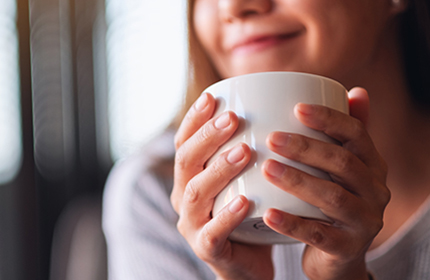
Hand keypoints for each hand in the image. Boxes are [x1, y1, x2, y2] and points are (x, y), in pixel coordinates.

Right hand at [171, 93, 273, 279]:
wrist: (248, 260)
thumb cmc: (250, 211)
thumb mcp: (245, 177)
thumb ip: (253, 149)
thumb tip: (281, 108)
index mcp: (190, 176)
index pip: (184, 141)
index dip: (195, 119)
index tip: (212, 96)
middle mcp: (184, 197)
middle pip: (186, 161)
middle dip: (207, 137)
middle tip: (233, 118)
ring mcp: (192, 224)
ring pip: (197, 193)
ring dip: (219, 170)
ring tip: (244, 152)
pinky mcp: (207, 249)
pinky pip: (212, 233)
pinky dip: (227, 216)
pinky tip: (245, 201)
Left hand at [261, 88, 389, 279]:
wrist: (338, 253)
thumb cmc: (333, 199)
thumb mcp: (342, 168)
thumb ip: (345, 134)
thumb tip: (354, 90)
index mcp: (372, 164)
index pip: (356, 134)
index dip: (329, 118)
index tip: (297, 108)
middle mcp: (375, 190)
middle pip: (342, 162)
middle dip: (306, 147)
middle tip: (271, 138)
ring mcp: (364, 221)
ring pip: (333, 197)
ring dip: (298, 181)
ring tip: (267, 168)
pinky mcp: (347, 248)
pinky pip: (318, 234)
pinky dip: (292, 223)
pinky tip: (268, 213)